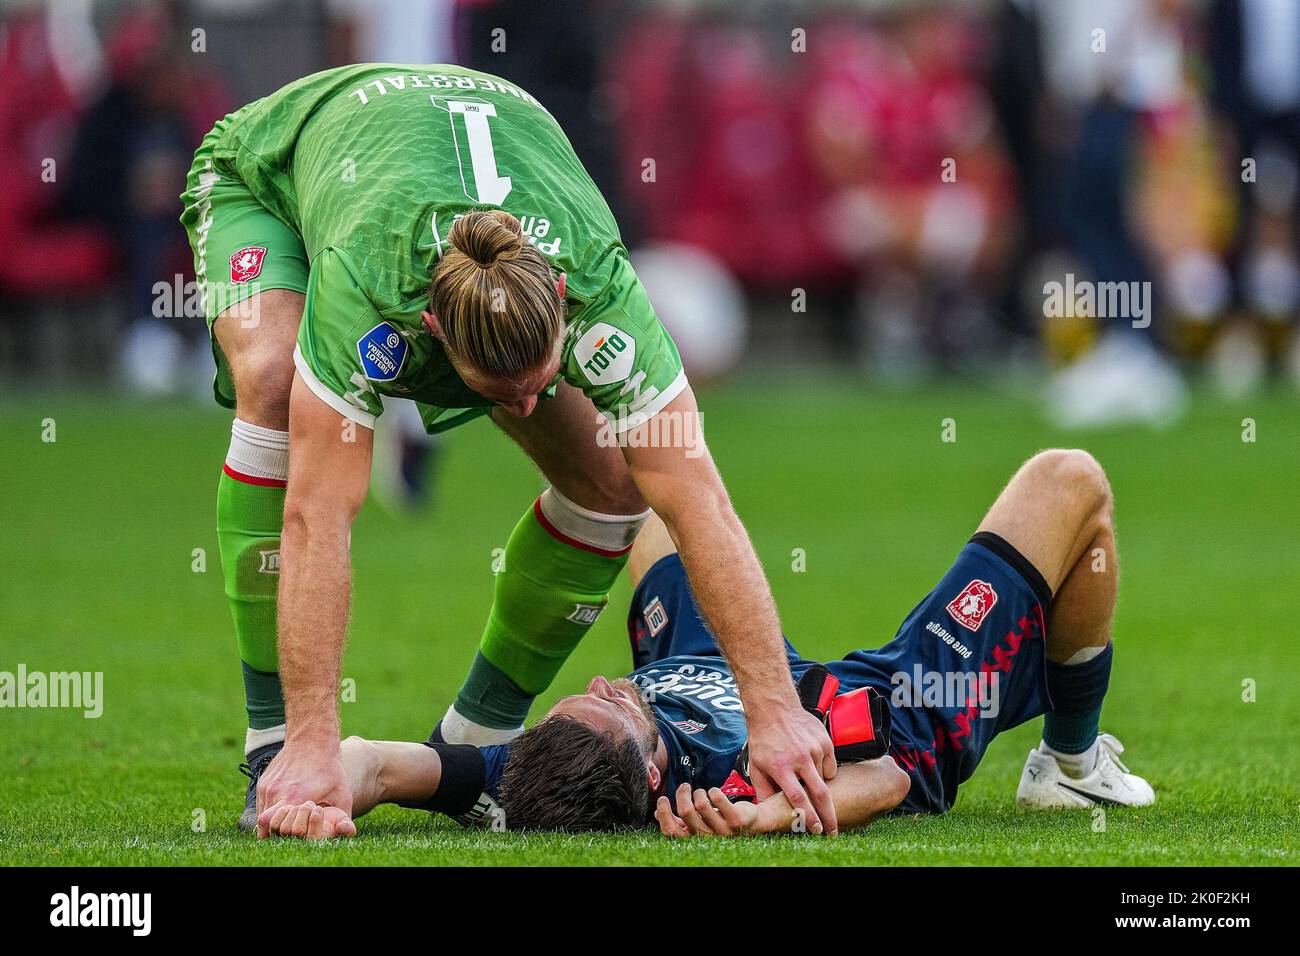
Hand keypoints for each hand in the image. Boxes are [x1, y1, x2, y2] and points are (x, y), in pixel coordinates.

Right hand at [255, 741, 355, 838]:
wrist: (312, 739)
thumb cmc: (330, 768)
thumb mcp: (342, 793)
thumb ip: (343, 816)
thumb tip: (347, 833)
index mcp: (294, 797)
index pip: (274, 827)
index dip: (281, 835)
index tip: (293, 836)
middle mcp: (276, 792)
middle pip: (265, 825)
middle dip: (275, 832)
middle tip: (288, 834)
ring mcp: (267, 787)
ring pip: (261, 815)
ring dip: (272, 822)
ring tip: (287, 822)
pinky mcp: (263, 782)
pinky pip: (261, 804)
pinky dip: (269, 811)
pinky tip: (284, 809)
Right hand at [655, 784, 760, 838]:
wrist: (751, 823)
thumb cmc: (719, 820)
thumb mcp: (698, 822)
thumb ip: (678, 819)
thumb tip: (658, 813)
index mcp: (694, 838)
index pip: (671, 832)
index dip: (664, 814)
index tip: (663, 799)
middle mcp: (707, 837)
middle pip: (685, 812)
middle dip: (682, 794)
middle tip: (685, 787)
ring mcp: (722, 830)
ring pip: (701, 804)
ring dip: (699, 792)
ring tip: (701, 791)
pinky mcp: (736, 820)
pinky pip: (719, 799)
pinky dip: (713, 791)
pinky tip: (714, 792)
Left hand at [745, 704, 837, 834]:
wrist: (774, 708)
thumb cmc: (763, 739)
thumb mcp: (756, 766)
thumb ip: (763, 791)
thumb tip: (768, 813)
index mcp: (781, 767)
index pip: (798, 798)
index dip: (808, 817)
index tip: (816, 830)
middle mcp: (800, 758)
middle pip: (820, 794)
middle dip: (829, 816)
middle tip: (833, 832)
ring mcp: (814, 748)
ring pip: (826, 779)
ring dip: (820, 786)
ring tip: (806, 777)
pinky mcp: (825, 741)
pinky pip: (831, 765)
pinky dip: (824, 770)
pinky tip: (811, 762)